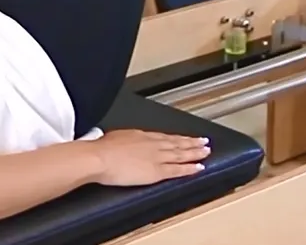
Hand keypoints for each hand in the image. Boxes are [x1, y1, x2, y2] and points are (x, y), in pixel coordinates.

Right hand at [86, 130, 210, 186]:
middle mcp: (152, 144)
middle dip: (192, 143)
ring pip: (181, 154)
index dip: (177, 138)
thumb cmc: (101, 149)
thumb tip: (118, 141)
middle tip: (204, 142)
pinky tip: (199, 168)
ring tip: (206, 152)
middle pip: (177, 143)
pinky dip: (190, 168)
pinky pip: (177, 169)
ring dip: (195, 153)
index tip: (186, 137)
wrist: (99, 157)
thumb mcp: (112, 138)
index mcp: (141, 136)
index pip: (164, 137)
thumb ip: (120, 141)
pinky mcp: (157, 171)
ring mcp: (156, 157)